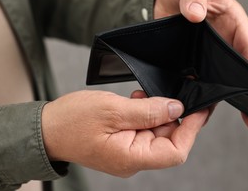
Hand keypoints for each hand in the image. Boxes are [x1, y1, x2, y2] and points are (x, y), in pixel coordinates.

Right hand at [41, 90, 208, 176]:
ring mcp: (129, 150)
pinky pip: (144, 127)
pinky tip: (139, 98)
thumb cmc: (72, 122)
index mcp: (132, 157)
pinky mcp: (124, 140)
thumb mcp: (113, 110)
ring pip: (158, 130)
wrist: (46, 128)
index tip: (201, 108)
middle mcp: (134, 158)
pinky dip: (147, 111)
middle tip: (180, 90)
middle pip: (169, 139)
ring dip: (159, 110)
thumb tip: (176, 107)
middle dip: (176, 114)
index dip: (192, 129)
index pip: (175, 150)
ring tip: (150, 93)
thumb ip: (148, 110)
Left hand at [154, 0, 247, 131]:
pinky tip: (191, 110)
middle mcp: (224, 42)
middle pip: (238, 71)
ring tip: (216, 119)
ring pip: (217, 80)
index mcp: (232, 21)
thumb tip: (195, 14)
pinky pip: (197, 81)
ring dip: (218, 99)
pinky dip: (195, 95)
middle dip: (244, 95)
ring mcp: (207, 55)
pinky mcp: (191, 63)